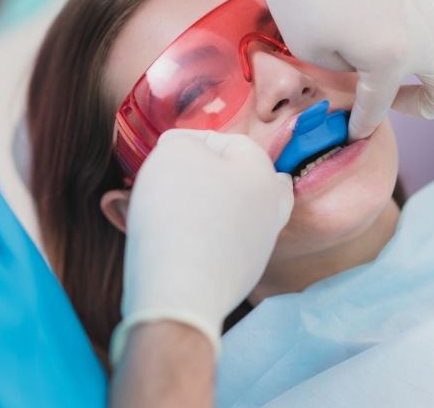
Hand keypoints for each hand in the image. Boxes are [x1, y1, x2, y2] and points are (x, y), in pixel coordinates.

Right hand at [111, 130, 292, 362]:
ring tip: (175, 206)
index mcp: (262, 172)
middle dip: (213, 174)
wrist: (180, 291)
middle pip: (245, 178)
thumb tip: (184, 149)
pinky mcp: (242, 275)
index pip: (230, 141)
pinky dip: (205, 235)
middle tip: (182, 177)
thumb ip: (182, 141)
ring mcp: (259, 245)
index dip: (192, 140)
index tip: (163, 152)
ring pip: (237, 212)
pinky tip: (179, 237)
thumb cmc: (178, 211)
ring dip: (209, 204)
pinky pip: (223, 243)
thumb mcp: (173, 152)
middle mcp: (270, 208)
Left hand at [192, 0, 433, 139]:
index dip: (363, 123)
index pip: (380, 105)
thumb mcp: (309, 49)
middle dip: (426, 106)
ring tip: (420, 61)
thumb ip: (345, 70)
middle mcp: (425, 30)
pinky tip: (425, 17)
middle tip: (397, 102)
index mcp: (391, 58)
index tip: (353, 131)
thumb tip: (361, 66)